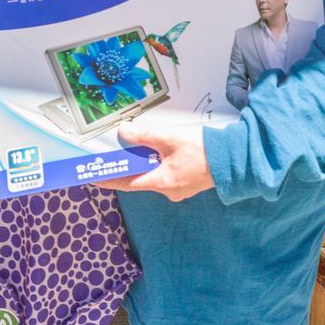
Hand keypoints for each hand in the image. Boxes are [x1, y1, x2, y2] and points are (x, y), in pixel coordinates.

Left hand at [98, 124, 214, 201]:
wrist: (232, 159)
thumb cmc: (203, 150)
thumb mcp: (169, 138)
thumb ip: (143, 136)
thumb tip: (123, 133)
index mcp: (162, 182)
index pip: (127, 183)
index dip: (108, 180)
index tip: (92, 178)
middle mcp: (169, 190)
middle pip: (141, 179)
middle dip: (131, 167)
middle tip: (119, 155)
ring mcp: (179, 189)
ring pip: (155, 176)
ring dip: (147, 164)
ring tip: (146, 148)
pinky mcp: (187, 185)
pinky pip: (167, 175)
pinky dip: (160, 165)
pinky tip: (164, 153)